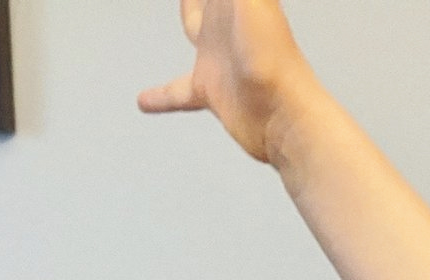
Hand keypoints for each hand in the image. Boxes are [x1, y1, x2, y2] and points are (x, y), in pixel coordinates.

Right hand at [138, 0, 317, 163]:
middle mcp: (226, 26)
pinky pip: (178, 92)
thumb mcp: (251, 1)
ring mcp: (219, 59)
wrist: (286, 117)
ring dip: (188, 15)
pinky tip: (143, 102)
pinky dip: (160, 96)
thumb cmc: (276, 62)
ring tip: (180, 6)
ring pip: (194, 29)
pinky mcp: (213, 92)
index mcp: (234, 2)